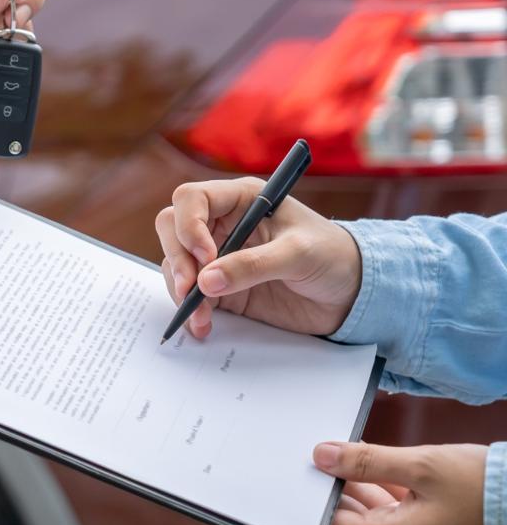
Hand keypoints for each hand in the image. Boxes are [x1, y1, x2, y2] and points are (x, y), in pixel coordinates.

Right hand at [155, 178, 362, 338]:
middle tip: (190, 287)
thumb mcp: (299, 254)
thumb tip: (206, 282)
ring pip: (175, 264)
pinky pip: (189, 295)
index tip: (207, 256)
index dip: (189, 225)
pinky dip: (189, 311)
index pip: (192, 199)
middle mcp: (222, 224)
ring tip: (201, 315)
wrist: (351, 295)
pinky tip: (202, 325)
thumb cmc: (334, 257)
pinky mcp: (220, 288)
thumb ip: (253, 265)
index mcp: (241, 200)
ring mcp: (218, 257)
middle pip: (172, 229)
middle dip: (177, 258)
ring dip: (180, 289)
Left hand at [314, 441, 488, 524]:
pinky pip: (385, 508)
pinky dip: (373, 485)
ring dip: (350, 482)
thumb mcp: (420, 465)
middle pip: (344, 518)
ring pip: (364, 511)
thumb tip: (321, 455)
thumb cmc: (481, 487)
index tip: (295, 471)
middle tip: (310, 453)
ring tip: (333, 450)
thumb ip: (366, 461)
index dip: (309, 500)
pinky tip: (362, 459)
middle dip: (327, 486)